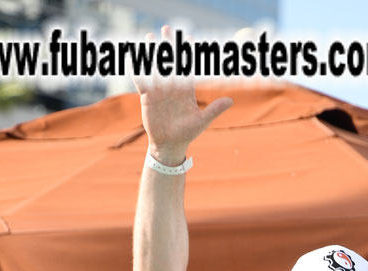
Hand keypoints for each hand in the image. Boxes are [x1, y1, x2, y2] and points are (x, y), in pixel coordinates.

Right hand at [134, 25, 232, 163]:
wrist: (170, 145)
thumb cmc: (187, 133)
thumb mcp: (202, 121)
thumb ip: (215, 109)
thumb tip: (231, 101)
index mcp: (186, 91)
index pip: (188, 68)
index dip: (188, 54)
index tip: (190, 39)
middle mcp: (172, 88)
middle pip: (171, 63)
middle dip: (169, 46)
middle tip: (166, 29)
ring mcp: (159, 91)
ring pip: (155, 68)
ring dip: (152, 53)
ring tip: (149, 37)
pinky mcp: (147, 97)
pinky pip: (142, 81)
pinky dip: (138, 70)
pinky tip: (135, 58)